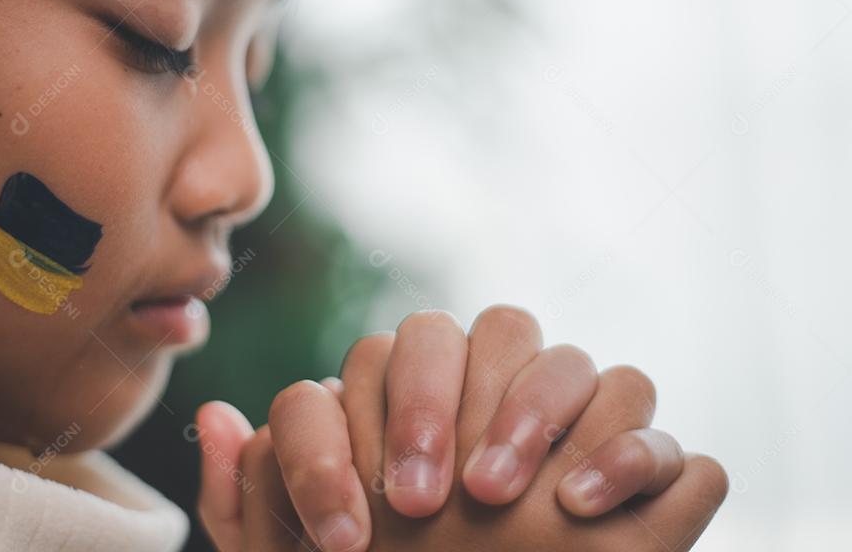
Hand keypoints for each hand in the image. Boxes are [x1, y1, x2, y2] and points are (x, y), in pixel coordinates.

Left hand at [197, 305, 727, 550]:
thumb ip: (245, 504)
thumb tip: (216, 416)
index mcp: (402, 417)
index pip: (371, 364)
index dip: (346, 439)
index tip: (343, 539)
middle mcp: (486, 407)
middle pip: (469, 332)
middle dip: (433, 404)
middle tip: (419, 504)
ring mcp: (566, 432)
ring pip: (563, 354)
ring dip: (528, 409)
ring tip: (494, 498)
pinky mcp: (642, 475)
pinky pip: (646, 410)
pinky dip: (624, 448)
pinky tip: (576, 507)